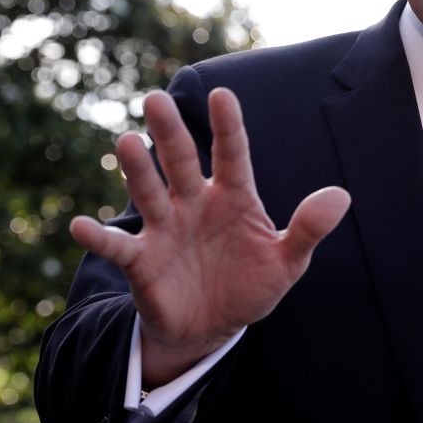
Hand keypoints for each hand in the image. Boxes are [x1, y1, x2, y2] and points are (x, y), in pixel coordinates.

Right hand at [69, 88, 350, 386]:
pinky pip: (117, 246)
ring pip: (149, 192)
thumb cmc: (251, 284)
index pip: (232, 154)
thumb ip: (309, 229)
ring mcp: (165, 228)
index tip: (222, 95)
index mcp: (233, 196)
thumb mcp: (287, 263)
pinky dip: (99, 237)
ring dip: (137, 169)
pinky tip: (81, 225)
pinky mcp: (141, 259)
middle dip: (170, 132)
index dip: (228, 127)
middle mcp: (194, 203)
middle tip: (156, 99)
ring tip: (127, 141)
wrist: (212, 327)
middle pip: (181, 161)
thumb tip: (341, 196)